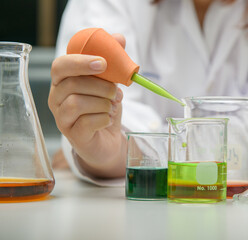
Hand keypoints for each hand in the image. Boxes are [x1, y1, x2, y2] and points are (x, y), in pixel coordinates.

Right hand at [48, 34, 127, 177]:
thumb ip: (113, 61)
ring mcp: (62, 118)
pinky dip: (104, 118)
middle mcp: (57, 99)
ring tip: (113, 106)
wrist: (108, 139)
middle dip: (101, 86)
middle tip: (117, 92)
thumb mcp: (111, 82)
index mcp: (63, 81)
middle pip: (72, 84)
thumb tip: (119, 37)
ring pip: (77, 103)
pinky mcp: (73, 135)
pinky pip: (87, 122)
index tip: (103, 63)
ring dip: (103, 103)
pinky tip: (108, 119)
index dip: (80, 62)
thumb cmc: (104, 107)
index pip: (60, 66)